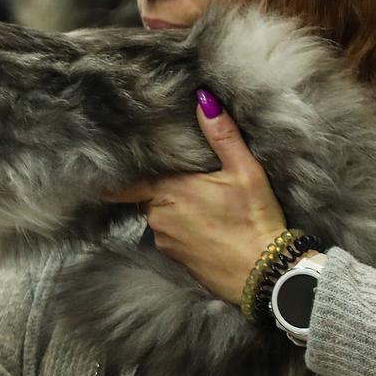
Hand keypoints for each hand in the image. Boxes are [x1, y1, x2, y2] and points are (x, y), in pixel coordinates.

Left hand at [106, 89, 286, 303]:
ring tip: (201, 206)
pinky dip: (182, 231)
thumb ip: (222, 135)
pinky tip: (205, 228)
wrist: (266, 276)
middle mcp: (157, 217)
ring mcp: (165, 241)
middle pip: (146, 196)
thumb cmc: (255, 220)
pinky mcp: (175, 260)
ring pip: (158, 217)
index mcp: (168, 190)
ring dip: (173, 210)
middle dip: (159, 189)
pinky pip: (170, 238)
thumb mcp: (246, 172)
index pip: (125, 183)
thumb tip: (203, 99)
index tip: (110, 169)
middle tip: (183, 181)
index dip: (117, 177)